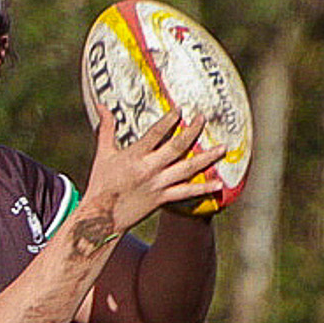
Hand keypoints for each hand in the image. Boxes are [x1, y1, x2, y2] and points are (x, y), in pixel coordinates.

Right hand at [82, 109, 226, 239]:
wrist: (101, 217)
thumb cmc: (101, 183)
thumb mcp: (103, 153)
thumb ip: (106, 128)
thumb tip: (100, 105)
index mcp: (134, 155)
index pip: (156, 133)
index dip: (169, 119)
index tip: (180, 109)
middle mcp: (149, 169)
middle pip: (177, 147)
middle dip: (192, 131)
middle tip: (203, 118)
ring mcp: (158, 184)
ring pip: (187, 168)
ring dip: (207, 158)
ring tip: (223, 147)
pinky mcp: (162, 199)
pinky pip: (186, 192)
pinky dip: (203, 189)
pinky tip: (219, 184)